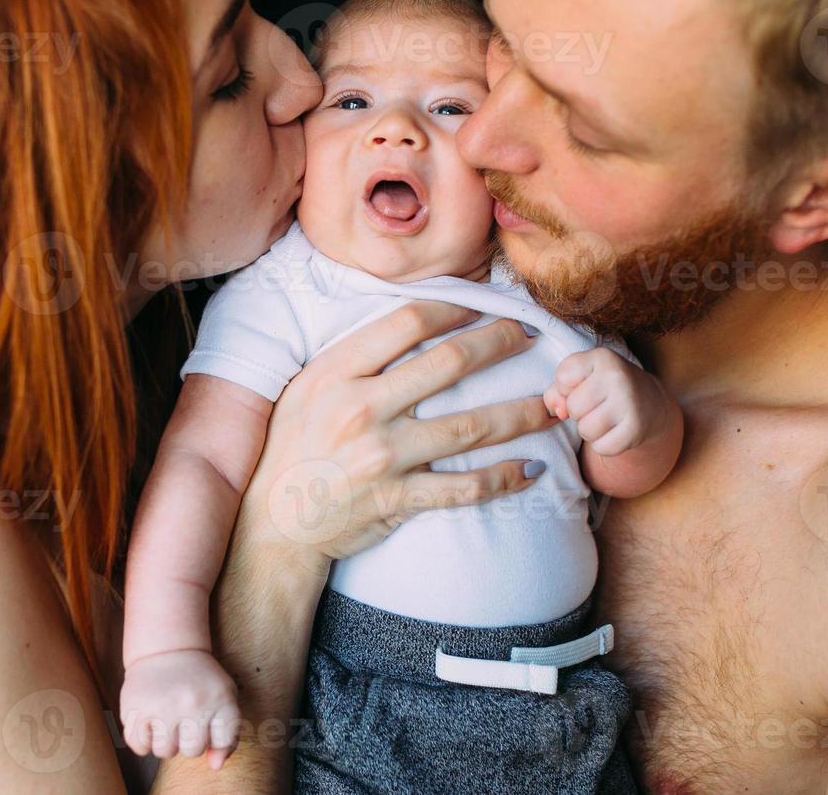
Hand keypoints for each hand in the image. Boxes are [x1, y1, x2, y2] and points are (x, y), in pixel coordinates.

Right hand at [122, 649, 239, 769]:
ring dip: (165, 742)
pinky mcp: (136, 707)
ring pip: (164, 752)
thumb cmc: (200, 680)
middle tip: (184, 719)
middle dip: (188, 740)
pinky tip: (149, 722)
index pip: (222, 742)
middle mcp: (192, 702)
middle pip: (191, 751)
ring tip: (166, 720)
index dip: (214, 737)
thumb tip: (215, 766)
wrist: (167, 649)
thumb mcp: (224, 697)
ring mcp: (162, 705)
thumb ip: (228, 735)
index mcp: (219, 698)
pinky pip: (139, 746)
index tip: (207, 721)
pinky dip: (142, 740)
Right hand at [244, 302, 559, 567]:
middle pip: (449, 364)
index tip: (484, 304)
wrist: (274, 523)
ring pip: (470, 426)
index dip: (455, 308)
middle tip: (532, 336)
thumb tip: (412, 321)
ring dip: (521, 413)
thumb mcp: (307, 388)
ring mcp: (382, 457)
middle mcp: (361, 409)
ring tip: (553, 403)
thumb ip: (354, 358)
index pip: (408, 323)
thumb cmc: (293, 447)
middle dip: (500, 343)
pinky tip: (530, 469)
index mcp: (337, 372)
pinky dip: (502, 479)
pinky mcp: (397, 499)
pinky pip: (463, 488)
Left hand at [545, 347, 661, 456]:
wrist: (650, 403)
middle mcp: (617, 376)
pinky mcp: (636, 429)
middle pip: (573, 407)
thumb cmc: (604, 388)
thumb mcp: (581, 377)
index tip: (584, 386)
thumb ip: (556, 390)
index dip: (566, 388)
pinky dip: (604, 444)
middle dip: (578, 412)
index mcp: (602, 357)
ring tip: (604, 418)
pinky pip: (602, 447)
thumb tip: (558, 411)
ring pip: (585, 430)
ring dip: (590, 430)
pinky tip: (615, 431)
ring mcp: (629, 403)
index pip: (563, 378)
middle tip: (596, 406)